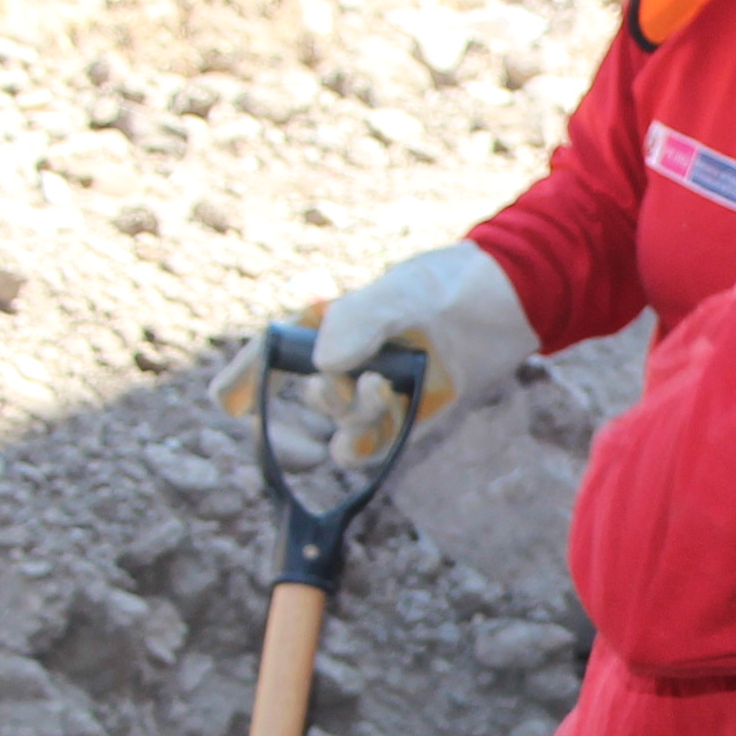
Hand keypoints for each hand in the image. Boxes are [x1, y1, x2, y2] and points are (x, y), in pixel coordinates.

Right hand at [218, 240, 533, 472]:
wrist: (505, 302)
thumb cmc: (444, 287)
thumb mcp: (397, 294)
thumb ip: (358, 323)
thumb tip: (324, 367)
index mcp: (323, 330)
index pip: (265, 362)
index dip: (242, 384)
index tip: (229, 402)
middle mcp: (340, 367)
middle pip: (295, 406)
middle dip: (308, 403)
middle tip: (333, 387)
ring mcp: (371, 396)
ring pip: (335, 429)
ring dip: (348, 417)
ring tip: (381, 387)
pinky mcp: (404, 421)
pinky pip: (369, 449)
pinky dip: (367, 442)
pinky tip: (388, 410)